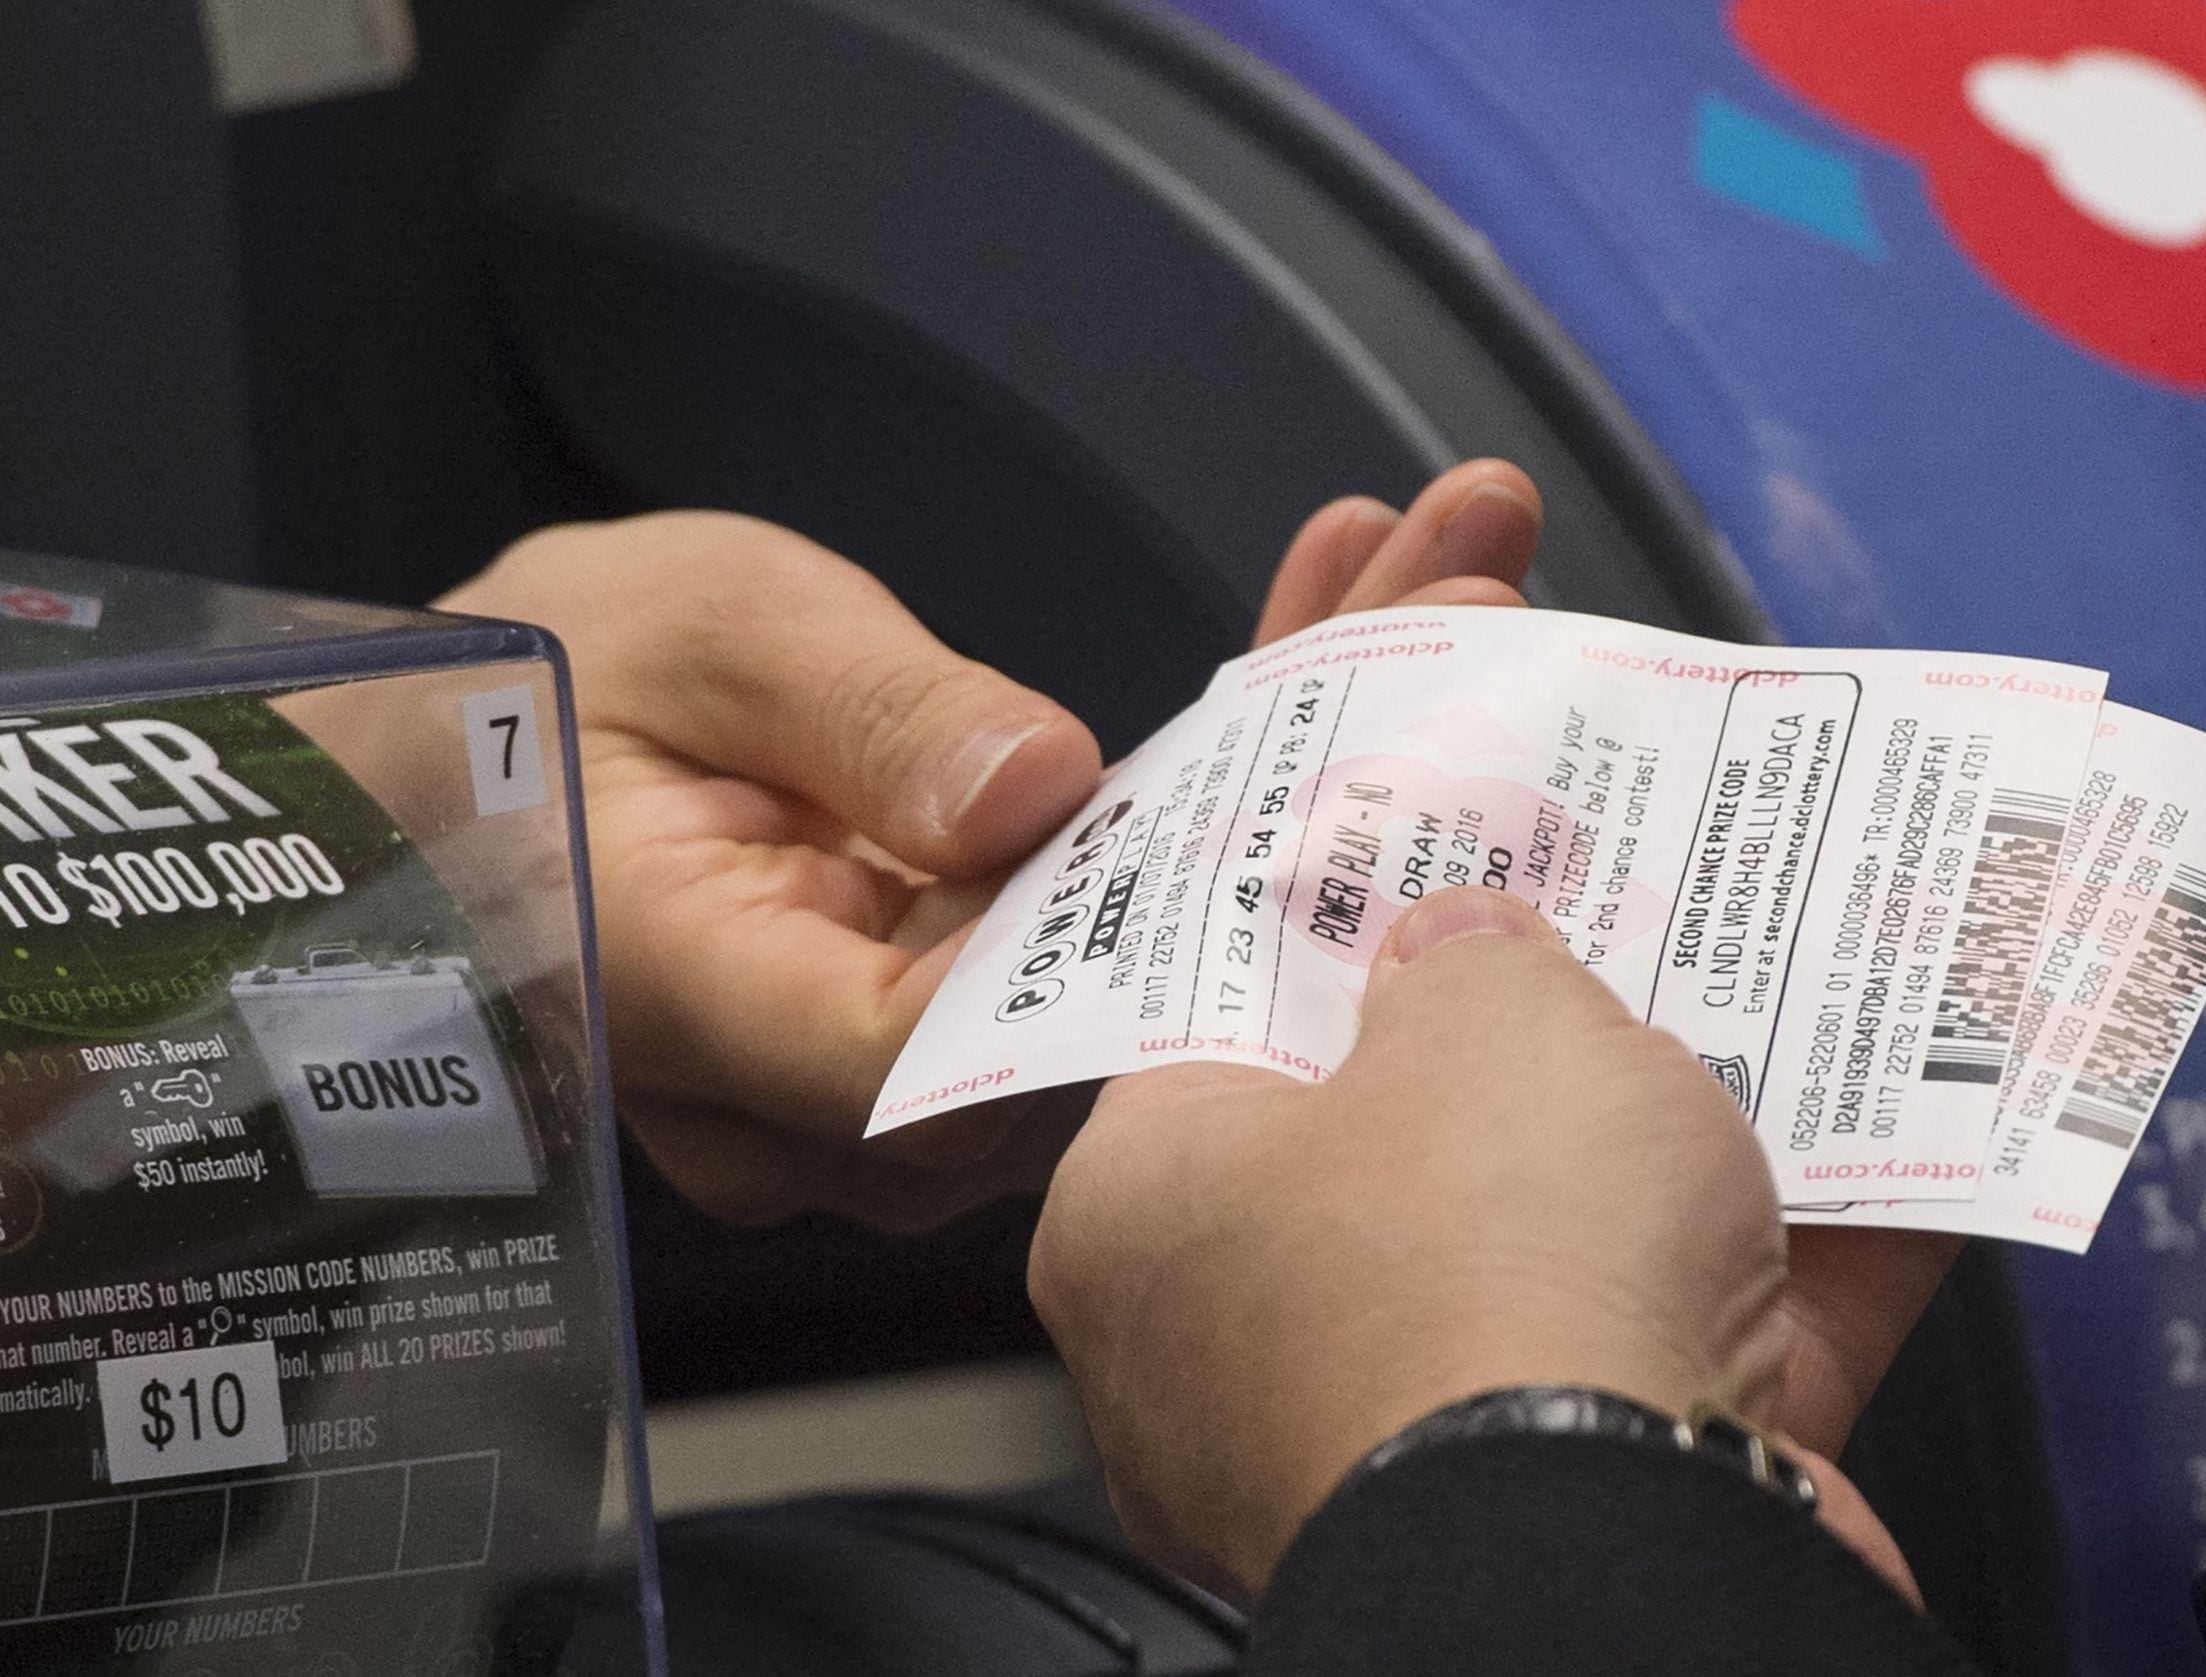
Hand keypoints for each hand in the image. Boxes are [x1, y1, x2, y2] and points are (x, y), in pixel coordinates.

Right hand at [435, 462, 1541, 1226]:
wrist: (474, 756)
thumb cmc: (548, 679)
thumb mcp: (701, 633)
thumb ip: (858, 723)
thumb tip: (1033, 795)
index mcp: (700, 1001)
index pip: (948, 1057)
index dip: (1145, 954)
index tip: (1330, 797)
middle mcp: (803, 1099)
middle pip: (1084, 1019)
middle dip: (1288, 821)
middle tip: (1454, 618)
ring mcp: (879, 1090)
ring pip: (1116, 994)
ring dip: (1283, 801)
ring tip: (1427, 599)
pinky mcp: (938, 1040)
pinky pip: (1093, 961)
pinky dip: (1213, 826)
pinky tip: (1329, 669)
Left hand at [1031, 888, 1937, 1602]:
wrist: (1628, 1560)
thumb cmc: (1481, 1291)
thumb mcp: (1482, 1019)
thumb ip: (1472, 957)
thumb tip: (1470, 946)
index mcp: (1151, 1215)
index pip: (1214, 1033)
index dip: (1324, 935)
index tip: (1402, 866)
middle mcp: (1251, 1350)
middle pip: (1398, 1146)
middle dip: (1516, 1043)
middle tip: (1596, 920)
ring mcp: (1413, 1441)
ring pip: (1561, 1252)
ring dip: (1668, 1151)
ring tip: (1766, 1013)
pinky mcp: (1576, 1509)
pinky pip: (1688, 1355)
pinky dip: (1788, 1269)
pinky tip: (1887, 1159)